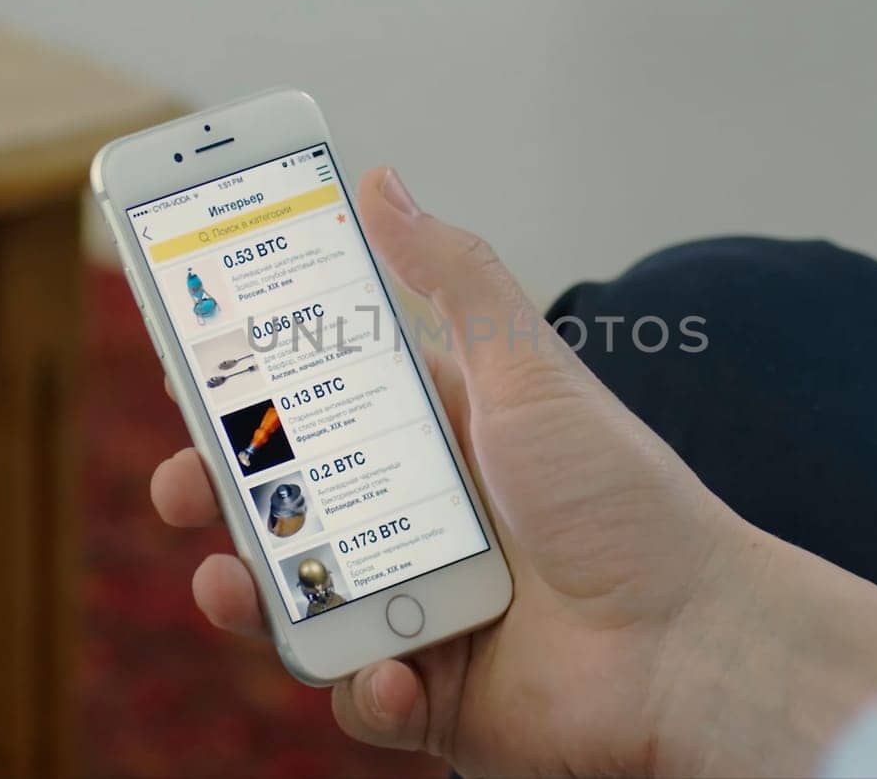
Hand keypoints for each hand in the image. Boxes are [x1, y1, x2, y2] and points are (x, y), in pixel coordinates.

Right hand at [152, 167, 876, 775]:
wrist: (693, 636)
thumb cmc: (619, 495)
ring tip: (228, 579)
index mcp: (433, 446)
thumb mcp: (527, 369)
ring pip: (301, 606)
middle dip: (221, 496)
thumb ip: (452, 278)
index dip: (249, 396)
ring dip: (252, 597)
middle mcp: (415, 527)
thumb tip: (382, 181)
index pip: (316, 409)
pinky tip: (388, 670)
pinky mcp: (434, 695)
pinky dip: (363, 688)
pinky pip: (365, 695)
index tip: (190, 371)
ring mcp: (418, 613)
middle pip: (287, 509)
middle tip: (183, 481)